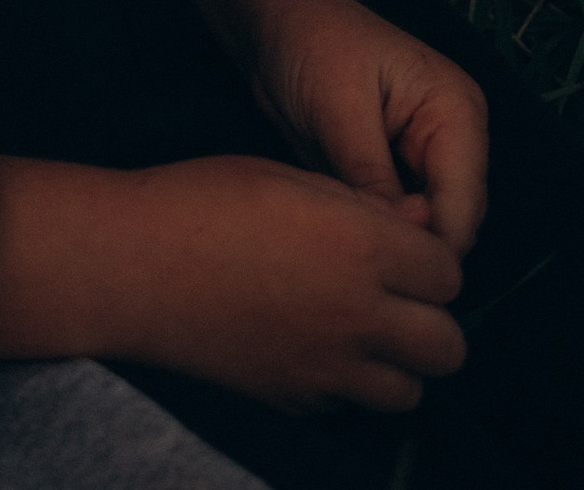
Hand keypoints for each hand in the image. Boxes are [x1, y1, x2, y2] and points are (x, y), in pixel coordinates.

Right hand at [95, 149, 466, 410]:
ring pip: (410, 391)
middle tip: (395, 295)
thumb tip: (413, 234)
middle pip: (447, 347)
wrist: (134, 265)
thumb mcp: (289, 177)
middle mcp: (358, 317)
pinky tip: (313, 346)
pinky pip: (352, 406)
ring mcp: (328, 369)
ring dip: (398, 362)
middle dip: (432, 319)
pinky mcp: (296, 400)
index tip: (403, 249)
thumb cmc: (204, 200)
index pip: (450, 273)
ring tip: (362, 329)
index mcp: (361, 248)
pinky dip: (348, 383)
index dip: (430, 259)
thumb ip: (361, 208)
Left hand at [249, 0, 489, 258]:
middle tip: (350, 245)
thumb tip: (399, 242)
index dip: (428, 243)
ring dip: (390, 238)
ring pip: (427, 228)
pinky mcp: (399, 170)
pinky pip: (399, 218)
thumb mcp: (337, 108)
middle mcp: (454, 138)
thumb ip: (371, 176)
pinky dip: (376, 227)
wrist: (274, 19)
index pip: (463, 204)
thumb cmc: (308, 42)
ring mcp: (429, 156)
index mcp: (457, 111)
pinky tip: (341, 223)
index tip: (376, 254)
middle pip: (453, 224)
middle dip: (408, 244)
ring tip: (342, 232)